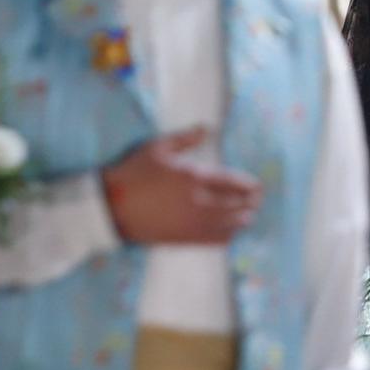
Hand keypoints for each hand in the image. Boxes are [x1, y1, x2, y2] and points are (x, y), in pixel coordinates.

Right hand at [102, 127, 261, 244]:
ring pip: (231, 225)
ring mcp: (193, 223)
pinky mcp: (185, 239)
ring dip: (243, 219)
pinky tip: (232, 231)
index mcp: (194, 177)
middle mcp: (199, 202)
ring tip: (249, 214)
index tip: (257, 186)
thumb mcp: (157, 148)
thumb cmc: (132, 173)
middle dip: (251, 202)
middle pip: (238, 205)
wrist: (110, 207)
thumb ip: (186, 138)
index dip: (250, 186)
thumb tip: (207, 128)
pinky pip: (216, 240)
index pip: (234, 183)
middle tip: (258, 200)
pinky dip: (229, 236)